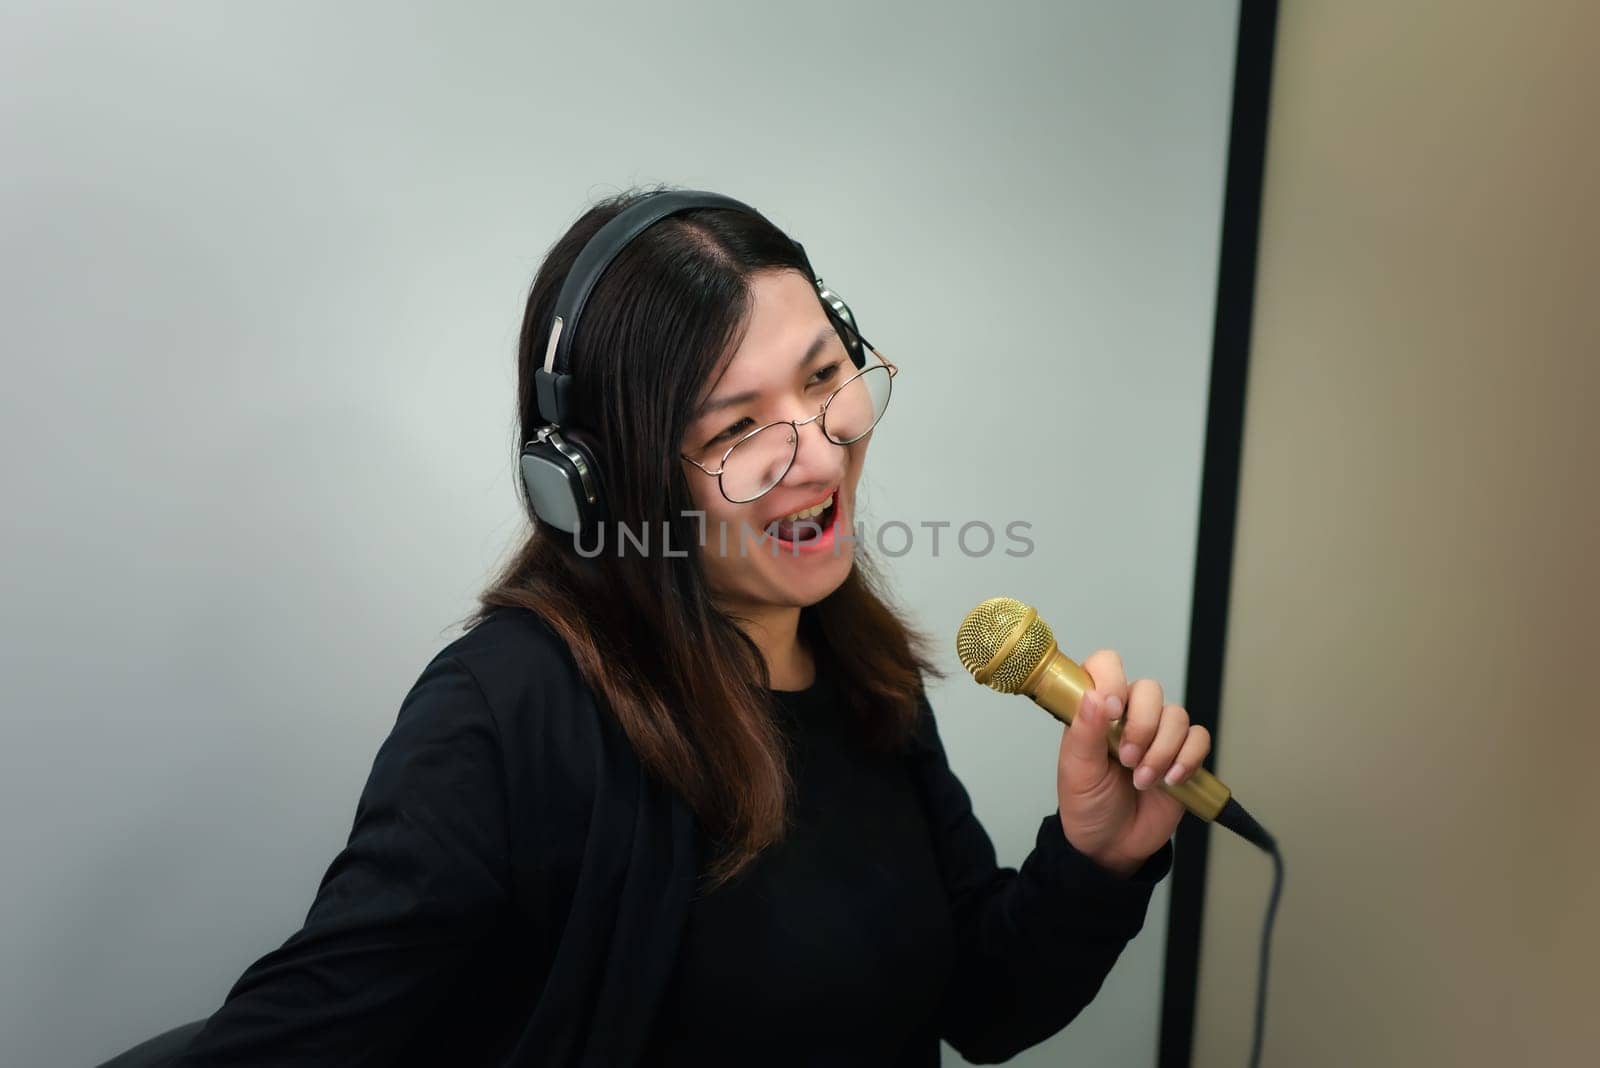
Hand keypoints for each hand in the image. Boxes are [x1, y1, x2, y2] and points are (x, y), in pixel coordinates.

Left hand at [1055, 650, 1211, 876]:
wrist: (1111, 845)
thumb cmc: (1087, 804)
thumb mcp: (1076, 769)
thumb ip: (1083, 731)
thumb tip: (1095, 696)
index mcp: (1096, 710)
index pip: (1106, 666)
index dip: (1112, 679)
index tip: (1112, 710)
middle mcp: (1129, 715)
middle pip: (1150, 689)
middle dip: (1142, 726)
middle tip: (1127, 760)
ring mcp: (1158, 734)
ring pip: (1177, 715)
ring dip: (1162, 750)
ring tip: (1143, 780)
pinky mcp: (1183, 755)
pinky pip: (1199, 738)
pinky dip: (1188, 758)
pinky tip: (1171, 780)